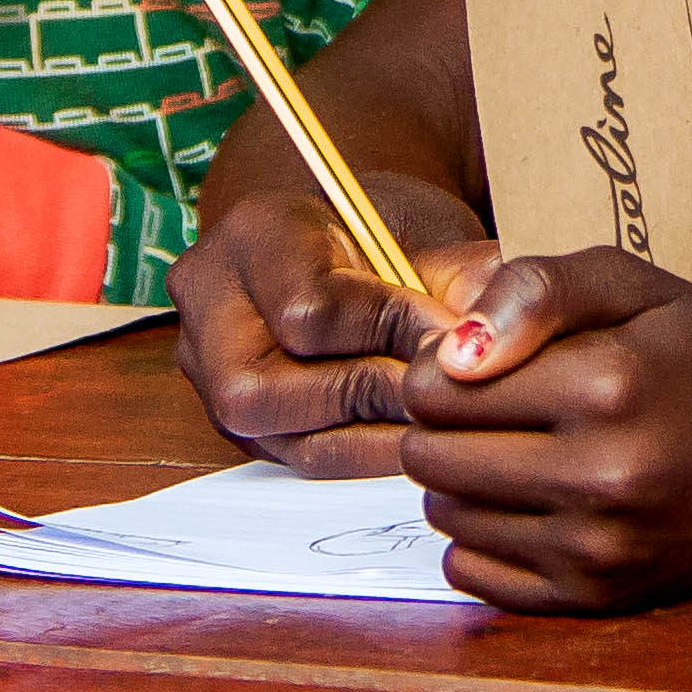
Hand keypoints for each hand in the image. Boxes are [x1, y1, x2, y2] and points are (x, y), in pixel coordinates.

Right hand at [173, 185, 469, 472]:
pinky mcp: (235, 424)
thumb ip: (460, 277)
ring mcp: (207, 371)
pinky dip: (370, 455)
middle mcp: (206, 305)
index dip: (394, 332)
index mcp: (250, 234)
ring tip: (442, 418)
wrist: (351, 246)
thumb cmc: (390, 231)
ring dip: (378, 436)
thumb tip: (484, 338)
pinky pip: (303, 460)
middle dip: (378, 394)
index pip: (308, 310)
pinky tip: (418, 438)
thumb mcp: (429, 231)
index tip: (461, 339)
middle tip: (454, 392)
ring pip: (286, 437)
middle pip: (271, 388)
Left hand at [393, 245, 691, 610]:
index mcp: (608, 385)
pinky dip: (480, 541)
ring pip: (448, 518)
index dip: (439, 369)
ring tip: (515, 450)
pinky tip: (525, 504)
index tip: (470, 362)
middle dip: (441, 425)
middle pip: (433, 458)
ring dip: (461, 482)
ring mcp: (603, 548)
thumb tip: (455, 351)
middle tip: (488, 406)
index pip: (439, 390)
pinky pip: (475, 578)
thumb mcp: (629, 285)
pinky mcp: (602, 597)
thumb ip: (534, 291)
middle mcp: (605, 476)